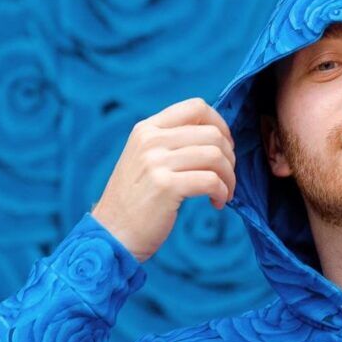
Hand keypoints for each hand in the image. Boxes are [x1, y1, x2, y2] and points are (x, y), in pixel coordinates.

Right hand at [90, 97, 235, 262]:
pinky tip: (217, 203)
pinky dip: (223, 192)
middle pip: (212, 134)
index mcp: (147, 129)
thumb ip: (171, 143)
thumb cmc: (136, 201)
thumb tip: (215, 135)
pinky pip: (212, 181)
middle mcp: (150, 141)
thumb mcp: (145, 160)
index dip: (220, 125)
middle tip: (226, 178)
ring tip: (223, 193)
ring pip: (216, 156)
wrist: (113, 234)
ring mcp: (156, 162)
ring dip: (229, 177)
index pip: (196, 107)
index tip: (225, 148)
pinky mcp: (166, 187)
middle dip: (229, 158)